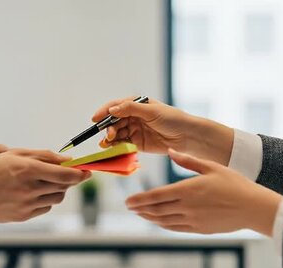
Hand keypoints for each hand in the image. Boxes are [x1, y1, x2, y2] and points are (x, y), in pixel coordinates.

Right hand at [0, 149, 89, 225]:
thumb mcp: (15, 154)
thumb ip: (43, 156)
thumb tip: (67, 161)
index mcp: (27, 169)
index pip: (65, 175)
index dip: (80, 174)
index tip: (87, 171)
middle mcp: (28, 188)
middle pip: (63, 187)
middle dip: (69, 181)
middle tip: (66, 175)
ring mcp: (25, 204)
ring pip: (55, 199)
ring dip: (57, 190)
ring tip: (46, 183)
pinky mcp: (22, 217)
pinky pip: (44, 209)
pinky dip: (45, 200)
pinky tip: (35, 193)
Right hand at [91, 96, 234, 164]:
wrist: (187, 136)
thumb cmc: (173, 119)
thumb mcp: (151, 111)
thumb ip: (131, 109)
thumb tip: (112, 110)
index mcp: (137, 105)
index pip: (116, 106)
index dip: (104, 112)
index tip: (95, 119)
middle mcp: (133, 116)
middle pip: (114, 121)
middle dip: (108, 128)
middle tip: (109, 135)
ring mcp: (135, 130)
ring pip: (116, 133)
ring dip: (110, 138)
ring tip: (108, 143)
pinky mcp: (137, 143)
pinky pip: (123, 144)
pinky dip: (116, 146)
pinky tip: (112, 148)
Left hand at [126, 149, 282, 235]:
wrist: (253, 208)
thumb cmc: (235, 184)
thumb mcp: (211, 166)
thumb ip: (188, 160)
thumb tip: (171, 151)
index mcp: (188, 189)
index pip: (156, 196)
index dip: (139, 199)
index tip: (128, 201)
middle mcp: (187, 207)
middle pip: (156, 210)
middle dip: (140, 208)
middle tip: (129, 207)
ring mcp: (192, 220)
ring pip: (163, 221)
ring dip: (149, 217)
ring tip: (140, 213)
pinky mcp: (199, 229)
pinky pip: (175, 228)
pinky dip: (163, 225)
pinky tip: (158, 221)